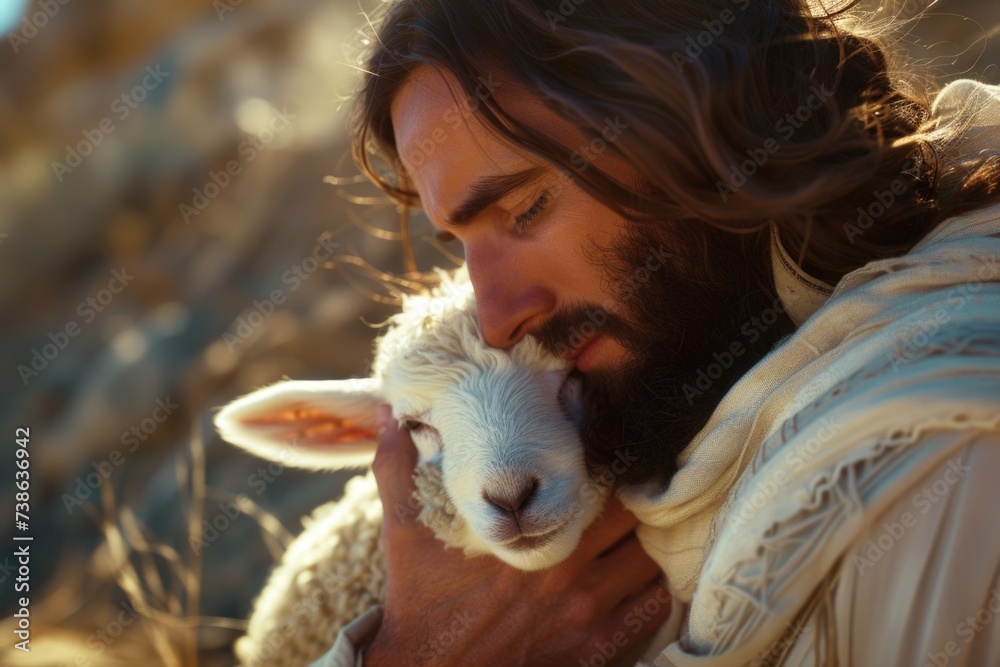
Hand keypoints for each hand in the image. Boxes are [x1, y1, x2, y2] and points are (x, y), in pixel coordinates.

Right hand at [364, 404, 671, 666]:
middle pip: (634, 515)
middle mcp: (569, 568)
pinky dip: (653, 589)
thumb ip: (397, 464)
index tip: (604, 454)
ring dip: (645, 541)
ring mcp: (587, 610)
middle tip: (624, 491)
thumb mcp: (402, 526)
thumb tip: (390, 411)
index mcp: (531, 530)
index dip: (607, 462)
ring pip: (648, 558)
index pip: (596, 478)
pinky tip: (636, 577)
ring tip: (633, 531)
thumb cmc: (419, 595)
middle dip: (633, 500)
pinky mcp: (595, 646)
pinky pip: (652, 608)